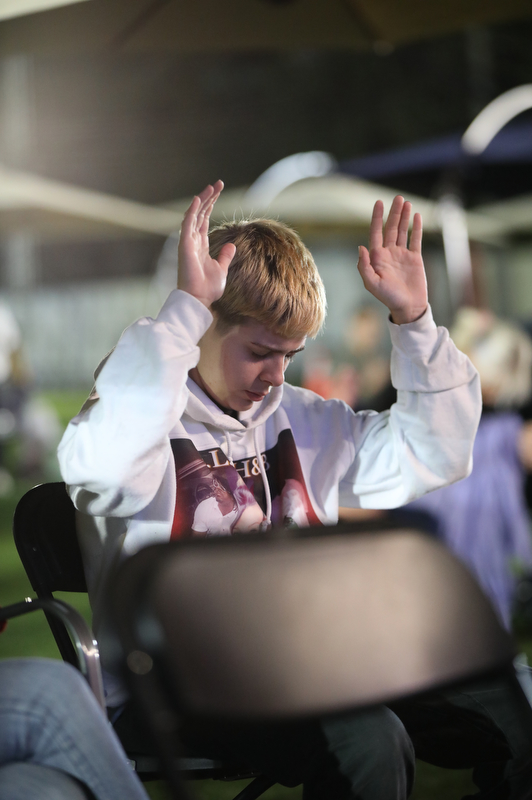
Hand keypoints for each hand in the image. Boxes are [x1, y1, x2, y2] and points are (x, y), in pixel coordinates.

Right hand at [177, 180, 235, 307]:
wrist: (199, 299)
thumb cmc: (208, 288)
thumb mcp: (221, 269)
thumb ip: (225, 256)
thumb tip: (232, 245)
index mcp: (201, 245)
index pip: (205, 220)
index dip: (211, 205)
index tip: (218, 192)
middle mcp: (193, 241)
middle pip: (200, 213)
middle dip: (209, 198)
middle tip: (218, 184)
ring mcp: (188, 242)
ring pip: (194, 215)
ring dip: (202, 200)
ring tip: (212, 187)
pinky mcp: (185, 245)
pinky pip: (187, 224)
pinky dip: (192, 211)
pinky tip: (198, 199)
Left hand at [357, 196, 427, 323]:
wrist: (408, 306)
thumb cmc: (388, 297)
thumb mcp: (372, 284)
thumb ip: (364, 266)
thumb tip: (361, 247)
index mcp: (377, 257)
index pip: (376, 232)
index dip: (377, 218)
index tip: (378, 203)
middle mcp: (389, 253)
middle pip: (390, 228)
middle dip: (394, 213)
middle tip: (398, 198)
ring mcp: (402, 255)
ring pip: (403, 231)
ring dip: (404, 217)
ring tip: (406, 202)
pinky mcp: (415, 258)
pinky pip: (416, 239)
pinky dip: (417, 227)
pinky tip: (417, 216)